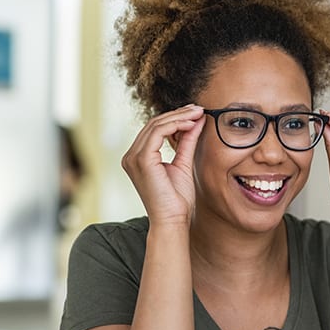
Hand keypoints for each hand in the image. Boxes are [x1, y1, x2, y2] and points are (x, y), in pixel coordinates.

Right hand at [120, 104, 204, 224]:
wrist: (173, 220)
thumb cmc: (177, 199)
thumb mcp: (183, 164)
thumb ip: (186, 142)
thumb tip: (196, 121)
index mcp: (138, 157)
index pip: (155, 130)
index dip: (175, 119)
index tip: (195, 113)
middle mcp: (131, 156)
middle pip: (154, 124)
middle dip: (178, 114)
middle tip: (198, 109)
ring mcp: (133, 157)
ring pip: (156, 125)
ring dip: (179, 117)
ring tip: (198, 113)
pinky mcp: (141, 159)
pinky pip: (158, 133)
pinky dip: (176, 125)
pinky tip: (191, 124)